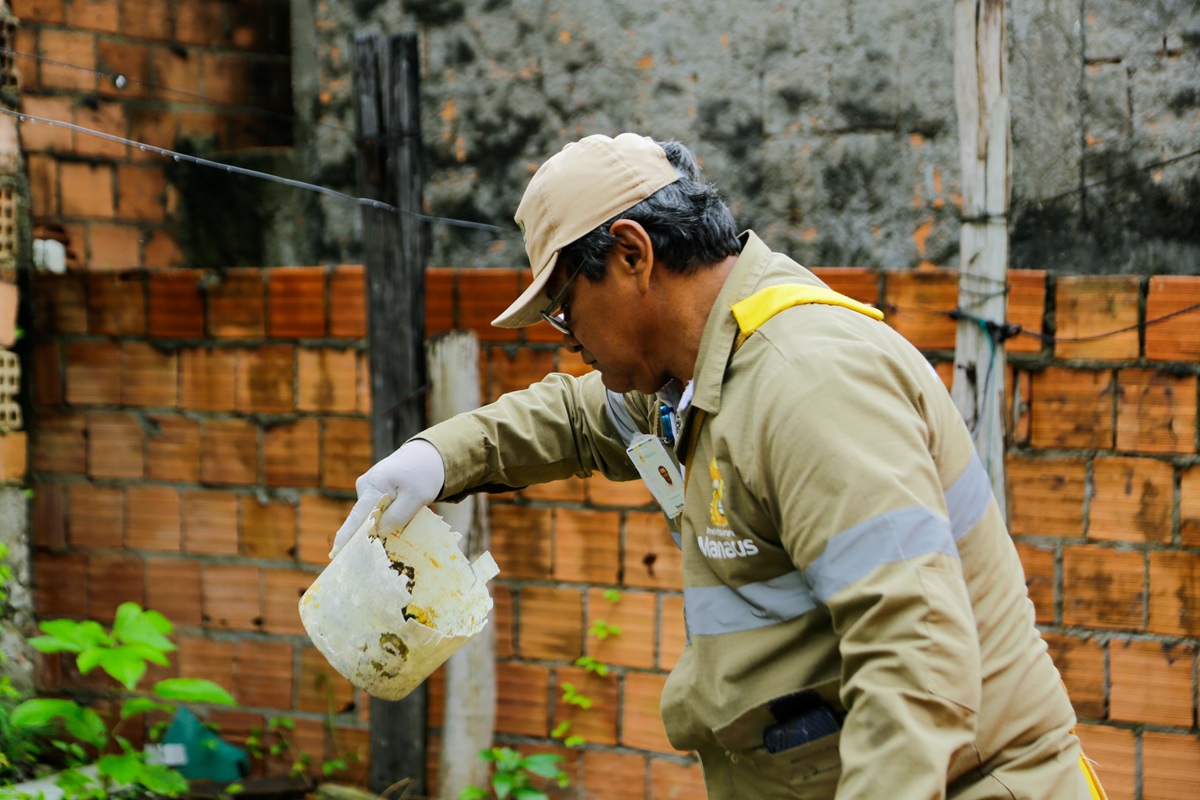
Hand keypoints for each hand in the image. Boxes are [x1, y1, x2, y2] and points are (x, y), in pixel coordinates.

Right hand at [329, 438, 445, 558]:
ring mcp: (367, 487)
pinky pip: (376, 509)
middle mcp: (365, 486)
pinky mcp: (372, 490)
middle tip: (385, 547)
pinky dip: (385, 515)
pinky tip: (399, 513)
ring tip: (405, 516)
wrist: (425, 457)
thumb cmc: (422, 476)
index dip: (346, 536)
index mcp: (374, 485)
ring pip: (372, 514)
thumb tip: (380, 532)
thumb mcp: (417, 497)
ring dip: (384, 522)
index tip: (335, 553)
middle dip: (372, 533)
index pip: (358, 516)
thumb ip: (399, 515)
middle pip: (364, 518)